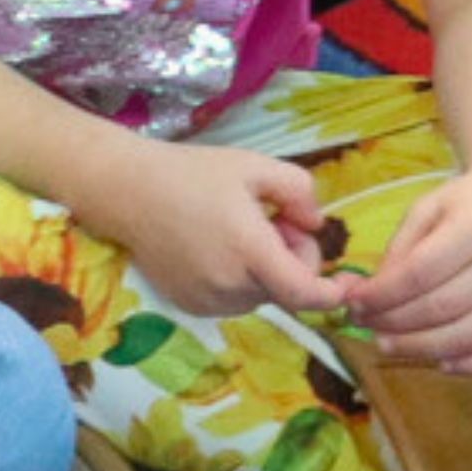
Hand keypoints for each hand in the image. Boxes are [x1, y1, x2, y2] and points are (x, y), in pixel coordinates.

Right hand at [76, 131, 350, 322]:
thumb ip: (301, 192)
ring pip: (261, 295)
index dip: (332, 295)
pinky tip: (216, 248)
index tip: (344, 286)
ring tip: (238, 232)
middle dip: (292, 260)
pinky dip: (239, 280)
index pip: (305, 294)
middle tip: (274, 221)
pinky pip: (234, 300)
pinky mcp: (190, 305)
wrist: (126, 191)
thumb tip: (317, 224)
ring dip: (265, 271)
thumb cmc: (192, 173)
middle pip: (286, 289)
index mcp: (250, 251)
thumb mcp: (255, 165)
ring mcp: (207, 300)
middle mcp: (230, 285)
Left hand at [341, 158, 471, 371]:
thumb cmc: (468, 207)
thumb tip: (361, 294)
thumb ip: (397, 252)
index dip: (381, 295)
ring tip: (388, 344)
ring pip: (469, 337)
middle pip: (441, 309)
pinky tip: (439, 362)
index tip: (352, 303)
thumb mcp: (426, 211)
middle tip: (365, 326)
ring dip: (421, 349)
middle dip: (394, 324)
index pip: (419, 274)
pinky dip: (470, 366)